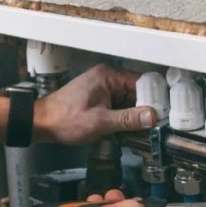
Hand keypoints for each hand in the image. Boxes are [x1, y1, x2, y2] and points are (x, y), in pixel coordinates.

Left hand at [34, 64, 157, 144]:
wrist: (41, 123)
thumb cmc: (65, 119)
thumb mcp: (100, 121)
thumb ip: (128, 119)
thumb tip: (152, 116)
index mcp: (108, 76)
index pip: (141, 82)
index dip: (154, 97)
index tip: (164, 112)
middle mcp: (107, 78)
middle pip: (136, 92)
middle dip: (145, 109)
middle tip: (157, 125)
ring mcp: (102, 89)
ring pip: (128, 101)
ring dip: (135, 115)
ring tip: (145, 131)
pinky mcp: (99, 99)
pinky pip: (119, 106)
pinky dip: (124, 118)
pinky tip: (130, 131)